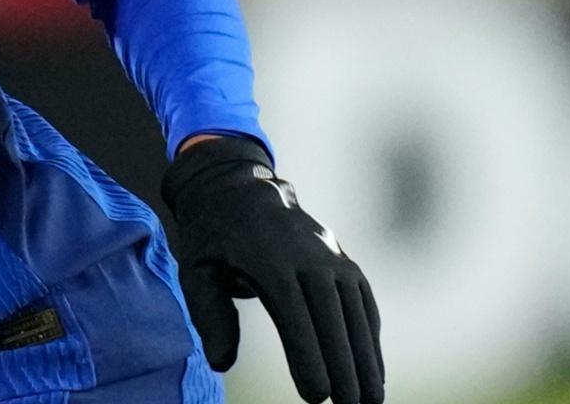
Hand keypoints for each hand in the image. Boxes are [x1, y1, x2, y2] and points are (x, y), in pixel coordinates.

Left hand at [161, 136, 382, 403]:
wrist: (238, 188)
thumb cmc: (213, 239)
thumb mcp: (196, 270)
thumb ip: (210, 315)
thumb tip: (220, 362)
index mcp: (269, 260)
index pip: (294, 316)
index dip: (308, 357)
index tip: (317, 396)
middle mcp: (308, 257)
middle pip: (332, 320)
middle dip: (344, 369)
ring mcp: (332, 258)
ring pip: (356, 315)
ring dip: (366, 360)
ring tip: (370, 402)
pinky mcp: (345, 262)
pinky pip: (365, 304)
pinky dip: (371, 338)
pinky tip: (373, 371)